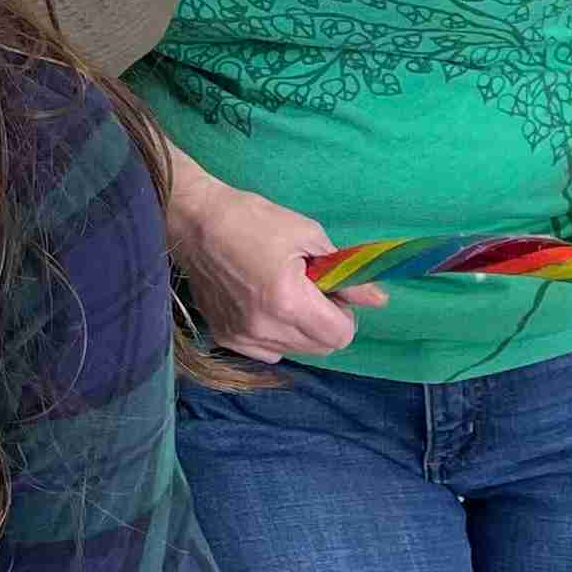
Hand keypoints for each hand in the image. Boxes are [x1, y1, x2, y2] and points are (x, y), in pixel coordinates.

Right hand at [164, 149, 384, 362]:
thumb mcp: (308, 235)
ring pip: (296, 352)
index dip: (344, 313)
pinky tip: (262, 306)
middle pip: (322, 348)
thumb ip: (346, 274)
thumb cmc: (253, 219)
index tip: (330, 290)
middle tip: (310, 291)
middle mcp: (266, 328)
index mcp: (288, 301)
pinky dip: (275, 335)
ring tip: (283, 295)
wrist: (194, 220)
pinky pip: (268, 352)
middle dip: (325, 322)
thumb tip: (378, 300)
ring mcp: (243, 337)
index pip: (341, 335)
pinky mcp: (225, 337)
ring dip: (301, 330)